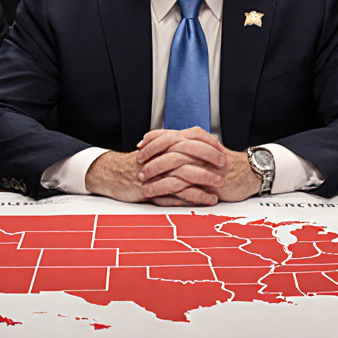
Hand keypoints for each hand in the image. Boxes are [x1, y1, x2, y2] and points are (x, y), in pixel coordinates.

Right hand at [83, 128, 236, 204]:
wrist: (112, 175)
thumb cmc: (137, 165)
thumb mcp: (155, 152)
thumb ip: (173, 149)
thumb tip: (196, 148)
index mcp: (164, 144)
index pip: (191, 137)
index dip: (208, 143)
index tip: (222, 150)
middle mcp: (161, 155)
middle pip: (192, 153)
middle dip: (211, 160)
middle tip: (225, 166)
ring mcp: (158, 172)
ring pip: (187, 174)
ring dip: (207, 180)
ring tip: (220, 187)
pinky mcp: (154, 188)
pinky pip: (179, 192)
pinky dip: (196, 196)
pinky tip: (207, 199)